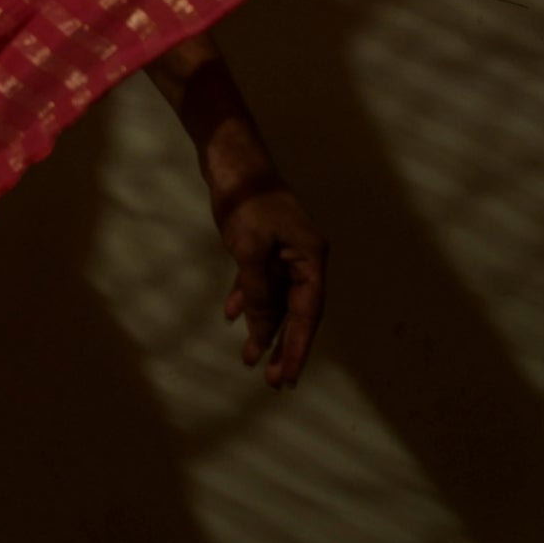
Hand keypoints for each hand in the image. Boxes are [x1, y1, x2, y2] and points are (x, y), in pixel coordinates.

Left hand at [214, 181, 325, 390]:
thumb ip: (260, 293)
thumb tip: (264, 331)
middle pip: (297, 311)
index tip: (289, 376)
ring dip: (264, 326)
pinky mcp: (265, 245)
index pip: (309, 313)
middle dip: (285, 345)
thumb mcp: (251, 251)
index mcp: (311, 258)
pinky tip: (233, 314)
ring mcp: (285, 252)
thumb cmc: (246, 202)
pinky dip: (249, 297)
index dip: (299, 347)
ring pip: (277, 299)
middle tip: (274, 380)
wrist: (232, 162)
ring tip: (251, 358)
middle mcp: (303, 258)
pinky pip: (261, 281)